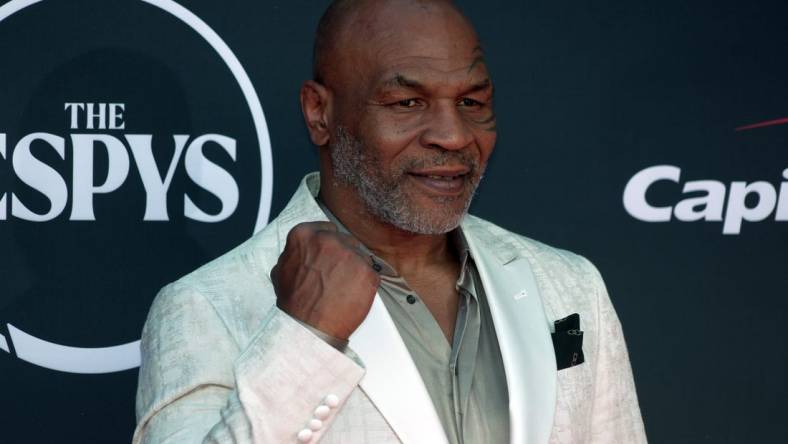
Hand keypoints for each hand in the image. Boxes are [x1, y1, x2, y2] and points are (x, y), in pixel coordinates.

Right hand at [271, 222, 379, 339]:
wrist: (308, 328)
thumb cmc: (294, 303)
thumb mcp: (281, 270)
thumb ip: (295, 253)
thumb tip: (302, 250)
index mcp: (304, 235)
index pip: (326, 228)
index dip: (329, 243)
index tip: (329, 253)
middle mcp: (329, 240)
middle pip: (346, 240)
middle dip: (343, 255)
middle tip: (335, 274)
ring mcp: (351, 255)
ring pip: (360, 256)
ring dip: (355, 268)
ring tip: (342, 287)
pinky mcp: (368, 272)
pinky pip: (371, 273)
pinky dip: (365, 283)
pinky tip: (352, 294)